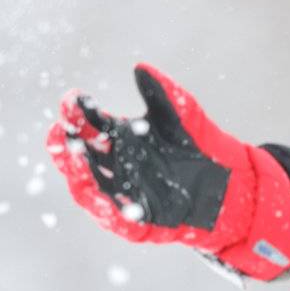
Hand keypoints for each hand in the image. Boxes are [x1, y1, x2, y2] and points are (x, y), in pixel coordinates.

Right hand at [44, 63, 289, 280]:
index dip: (77, 113)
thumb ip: (163, 94)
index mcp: (121, 140)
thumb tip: (141, 68)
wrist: (229, 184)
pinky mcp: (140, 222)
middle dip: (68, 146)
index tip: (72, 99)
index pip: (91, 125)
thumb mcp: (184, 116)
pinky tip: (98, 198)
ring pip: (92, 189)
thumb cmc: (200, 145)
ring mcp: (126, 195)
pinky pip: (118, 220)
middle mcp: (117, 168)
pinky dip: (107, 211)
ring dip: (79, 176)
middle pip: (82, 158)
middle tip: (61, 131)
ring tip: (73, 161)